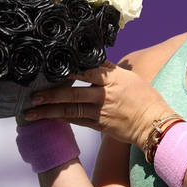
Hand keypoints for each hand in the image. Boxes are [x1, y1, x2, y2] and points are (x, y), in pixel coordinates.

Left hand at [23, 61, 173, 149]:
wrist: (154, 123)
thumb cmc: (145, 98)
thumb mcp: (129, 77)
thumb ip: (109, 71)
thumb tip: (91, 62)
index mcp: (113, 79)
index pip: (86, 71)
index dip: (68, 69)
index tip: (51, 67)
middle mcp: (105, 94)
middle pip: (73, 92)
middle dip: (51, 94)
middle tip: (32, 94)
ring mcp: (101, 111)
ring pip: (71, 110)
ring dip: (50, 111)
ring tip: (32, 111)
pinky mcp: (100, 125)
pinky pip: (77, 121)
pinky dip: (62, 119)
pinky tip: (49, 118)